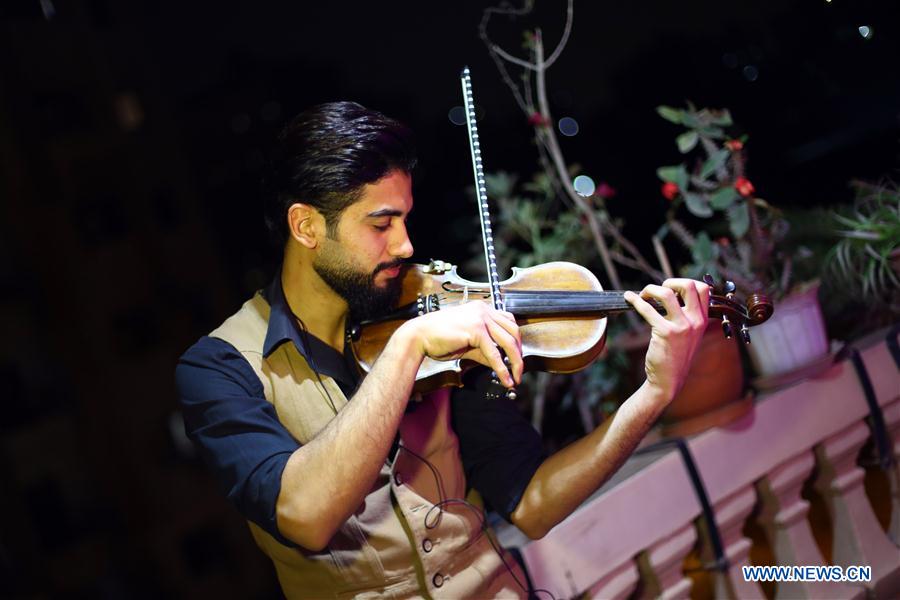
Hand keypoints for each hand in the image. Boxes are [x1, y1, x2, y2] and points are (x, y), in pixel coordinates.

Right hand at [398, 301, 522, 387]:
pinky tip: (505, 378)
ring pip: (508, 341)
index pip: (509, 322)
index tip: (517, 356)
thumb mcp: (467, 343)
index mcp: (481, 309)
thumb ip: (484, 350)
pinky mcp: (475, 330)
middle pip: (513, 331)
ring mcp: (480, 318)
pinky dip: (502, 368)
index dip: (516, 341)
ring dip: (516, 362)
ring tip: (516, 377)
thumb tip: (499, 362)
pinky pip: (494, 352)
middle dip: (519, 353)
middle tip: (519, 370)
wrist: (419, 336)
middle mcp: (483, 310)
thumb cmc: (438, 337)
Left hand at [624, 278, 709, 404]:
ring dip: (650, 289)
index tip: (671, 288)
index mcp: (703, 320)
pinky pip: (648, 309)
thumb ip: (685, 316)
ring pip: (667, 293)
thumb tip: (669, 294)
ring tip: (642, 296)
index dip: (685, 283)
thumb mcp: (688, 335)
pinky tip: (629, 299)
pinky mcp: (666, 333)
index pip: (703, 289)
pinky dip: (636, 301)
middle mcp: (695, 321)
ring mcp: (682, 327)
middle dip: (670, 281)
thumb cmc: (674, 356)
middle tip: (657, 291)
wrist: (668, 381)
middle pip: (688, 285)